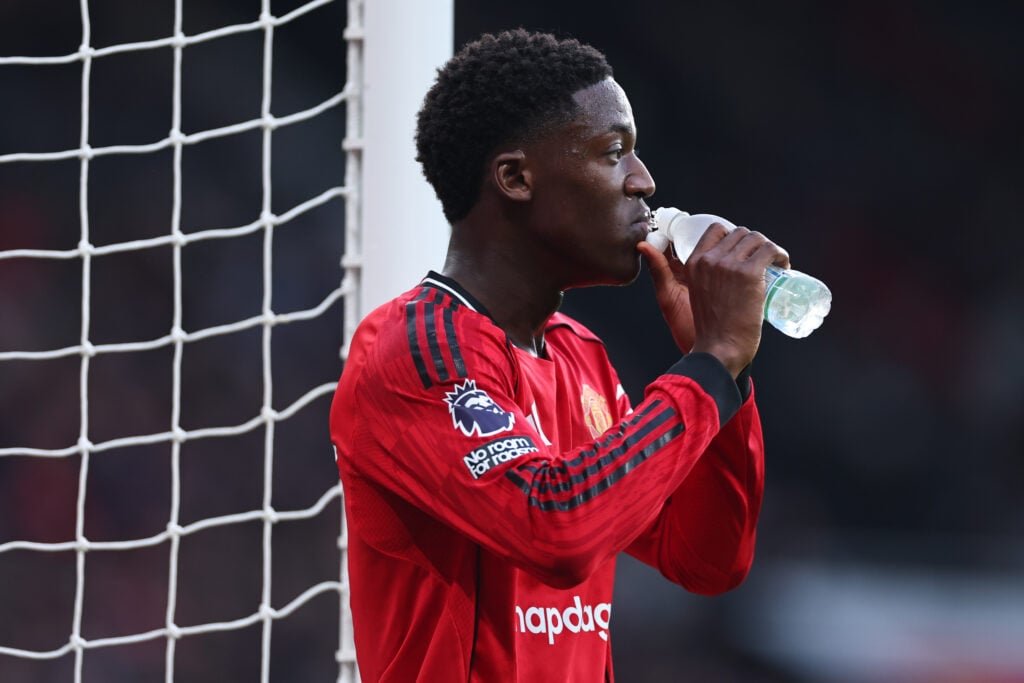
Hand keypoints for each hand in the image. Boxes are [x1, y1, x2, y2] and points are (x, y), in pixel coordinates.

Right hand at [643, 223, 788, 377]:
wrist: (718, 350)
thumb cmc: (703, 330)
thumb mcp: (673, 298)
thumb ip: (661, 273)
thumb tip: (643, 246)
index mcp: (693, 263)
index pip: (716, 229)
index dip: (733, 236)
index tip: (744, 250)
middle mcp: (709, 260)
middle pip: (740, 233)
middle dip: (754, 244)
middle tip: (762, 261)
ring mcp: (729, 265)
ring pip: (757, 239)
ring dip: (769, 248)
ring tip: (775, 264)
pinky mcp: (749, 274)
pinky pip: (770, 251)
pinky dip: (780, 255)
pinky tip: (783, 265)